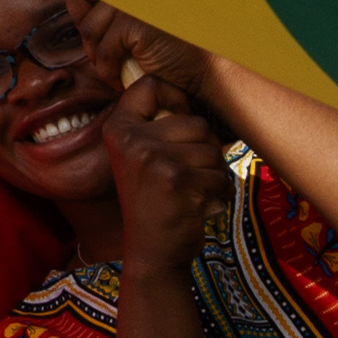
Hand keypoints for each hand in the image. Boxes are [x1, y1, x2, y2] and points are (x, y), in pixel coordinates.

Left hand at [86, 4, 211, 104]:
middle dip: (88, 33)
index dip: (82, 8)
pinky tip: (121, 80)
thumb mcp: (135, 23)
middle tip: (105, 56)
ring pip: (90, 31)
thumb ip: (107, 8)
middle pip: (80, 1)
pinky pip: (103, 50)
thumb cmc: (172, 48)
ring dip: (98, 56)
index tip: (92, 28)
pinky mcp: (134, 23)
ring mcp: (133, 1)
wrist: (207, 70)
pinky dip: (108, 71)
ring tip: (115, 70)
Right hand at [103, 77, 225, 272]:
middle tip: (187, 174)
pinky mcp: (175, 178)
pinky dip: (220, 191)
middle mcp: (129, 138)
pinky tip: (202, 204)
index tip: (178, 120)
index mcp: (118, 128)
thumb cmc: (154, 202)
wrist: (151, 252)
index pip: (150, 85)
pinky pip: (219, 173)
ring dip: (214, 172)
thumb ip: (155, 127)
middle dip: (204, 149)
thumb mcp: (140, 157)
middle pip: (194, 121)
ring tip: (194, 190)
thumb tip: (190, 93)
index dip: (175, 97)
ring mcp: (150, 157)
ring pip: (211, 148)